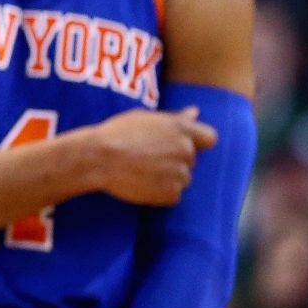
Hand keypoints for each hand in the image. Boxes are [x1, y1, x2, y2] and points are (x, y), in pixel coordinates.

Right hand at [91, 107, 215, 205]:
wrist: (98, 158)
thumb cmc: (116, 134)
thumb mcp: (144, 118)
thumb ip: (174, 118)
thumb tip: (195, 112)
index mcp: (181, 129)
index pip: (209, 138)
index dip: (196, 142)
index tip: (176, 145)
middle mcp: (185, 150)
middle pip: (189, 160)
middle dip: (173, 160)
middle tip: (146, 158)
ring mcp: (180, 173)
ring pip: (181, 178)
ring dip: (167, 177)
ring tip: (141, 171)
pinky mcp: (171, 193)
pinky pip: (172, 195)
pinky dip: (159, 193)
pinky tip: (140, 183)